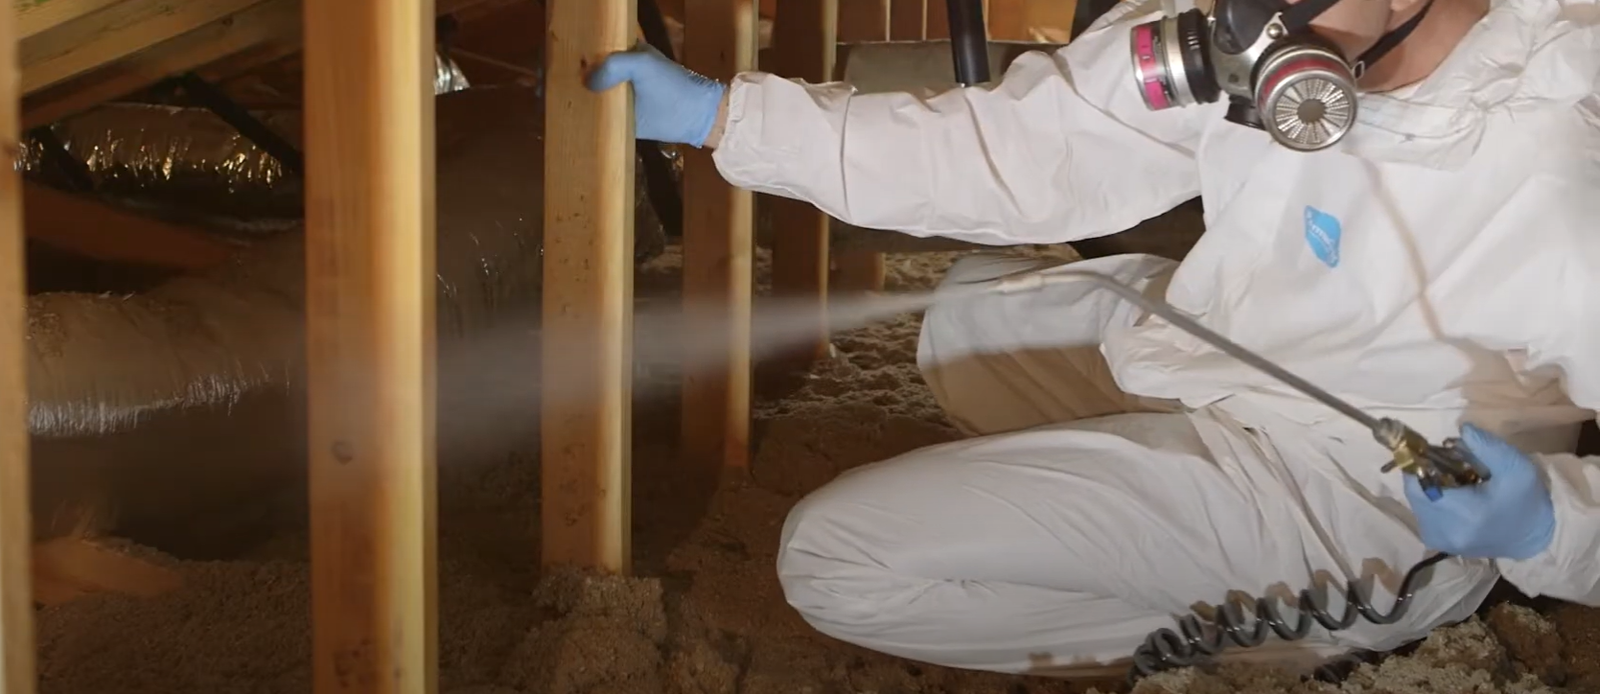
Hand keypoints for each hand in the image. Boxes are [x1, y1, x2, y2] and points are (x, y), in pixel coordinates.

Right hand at [586, 43, 725, 147]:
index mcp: (627, 54)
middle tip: (570, 91)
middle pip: (594, 76)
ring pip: (597, 96)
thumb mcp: (641, 65)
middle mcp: (623, 74)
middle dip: (584, 83)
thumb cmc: (670, 86)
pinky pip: (605, 117)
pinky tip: (585, 122)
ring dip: (589, 102)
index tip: (572, 70)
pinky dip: (597, 119)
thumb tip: (587, 81)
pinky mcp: (626, 118)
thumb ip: (613, 65)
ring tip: (574, 107)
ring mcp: (624, 97)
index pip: (596, 53)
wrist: (695, 117)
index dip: (585, 60)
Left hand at [1404, 423, 1555, 560]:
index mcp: (1464, 514)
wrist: (1533, 536)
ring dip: (1429, 485)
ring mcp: (1438, 540)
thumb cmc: (1526, 499)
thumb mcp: (1515, 467)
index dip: (1421, 464)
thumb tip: (1461, 428)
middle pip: (1415, 492)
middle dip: (1426, 472)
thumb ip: (1487, 446)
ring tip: (1456, 479)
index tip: (1435, 451)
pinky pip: (1424, 513)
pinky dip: (1433, 500)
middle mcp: (1445, 532)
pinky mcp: (1437, 542)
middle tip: (1449, 463)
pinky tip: (1455, 495)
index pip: (1418, 485)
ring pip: (1416, 502)